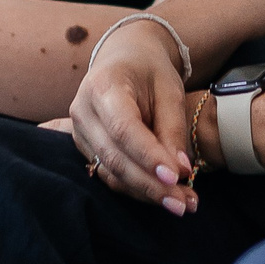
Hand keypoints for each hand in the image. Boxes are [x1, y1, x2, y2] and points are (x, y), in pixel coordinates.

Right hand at [66, 20, 197, 216]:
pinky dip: (138, 189)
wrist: (125, 59)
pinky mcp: (86, 149)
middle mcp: (82, 111)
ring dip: (147, 193)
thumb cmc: (150, 71)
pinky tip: (165, 196)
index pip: (123, 128)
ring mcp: (79, 132)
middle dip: (151, 184)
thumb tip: (179, 172)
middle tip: (185, 203)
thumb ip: (172, 129)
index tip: (176, 177)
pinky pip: (109, 175)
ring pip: (111, 172)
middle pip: (115, 157)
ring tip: (183, 204)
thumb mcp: (169, 90)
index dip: (148, 156)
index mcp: (103, 86)